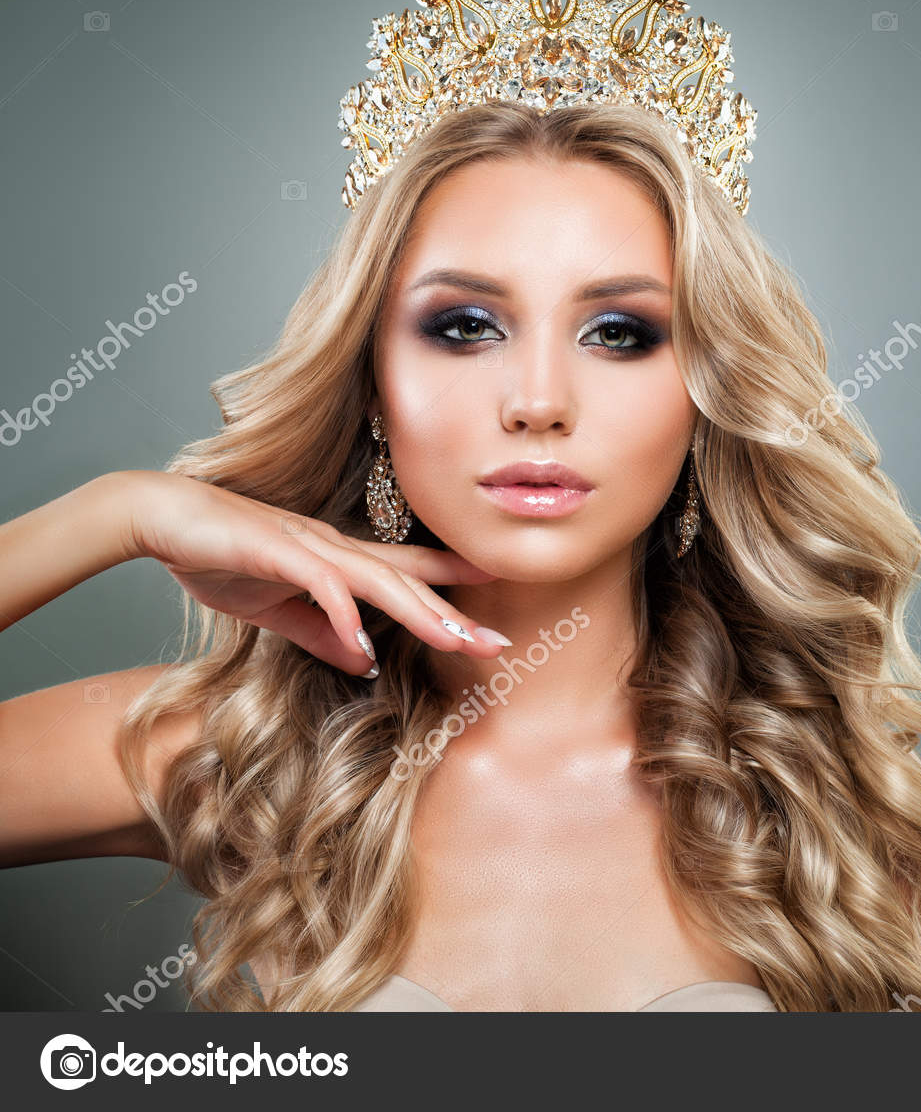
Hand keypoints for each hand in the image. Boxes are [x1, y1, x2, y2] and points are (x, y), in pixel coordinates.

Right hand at [119, 470, 506, 676]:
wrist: (161, 517)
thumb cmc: (219, 556)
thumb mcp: (277, 610)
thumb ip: (322, 633)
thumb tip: (366, 661)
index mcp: (341, 561)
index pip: (411, 576)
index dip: (456, 592)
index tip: (495, 617)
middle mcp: (336, 549)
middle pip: (410, 584)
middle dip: (455, 615)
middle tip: (499, 646)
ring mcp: (309, 547)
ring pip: (378, 580)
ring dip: (419, 611)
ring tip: (455, 641)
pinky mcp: (277, 552)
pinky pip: (319, 583)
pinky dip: (343, 610)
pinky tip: (363, 640)